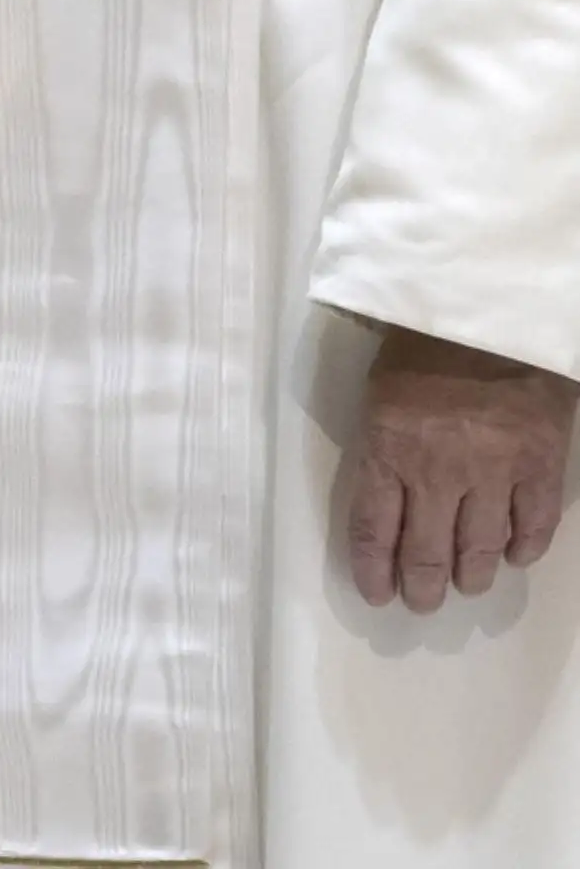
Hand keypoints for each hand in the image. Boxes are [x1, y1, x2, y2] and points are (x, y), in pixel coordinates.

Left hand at [348, 327, 579, 611]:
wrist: (491, 313)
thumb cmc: (425, 347)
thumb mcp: (381, 395)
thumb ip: (384, 447)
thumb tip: (387, 496)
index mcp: (389, 451)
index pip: (374, 529)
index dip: (375, 570)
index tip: (378, 593)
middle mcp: (438, 472)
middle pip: (427, 551)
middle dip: (423, 586)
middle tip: (423, 602)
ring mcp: (493, 471)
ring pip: (479, 547)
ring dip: (470, 575)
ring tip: (465, 585)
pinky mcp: (540, 464)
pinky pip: (533, 523)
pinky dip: (523, 547)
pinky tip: (514, 557)